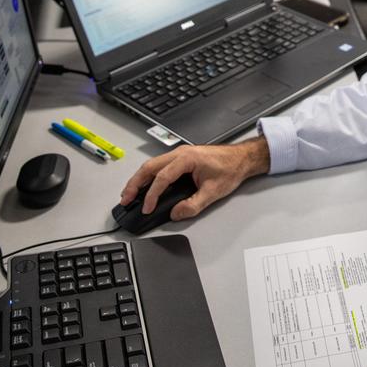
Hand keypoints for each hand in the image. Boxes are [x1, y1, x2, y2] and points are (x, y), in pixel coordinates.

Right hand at [119, 139, 269, 220]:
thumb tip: (176, 213)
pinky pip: (159, 166)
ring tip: (129, 195)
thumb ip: (193, 205)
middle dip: (135, 184)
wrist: (241, 158)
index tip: (147, 208)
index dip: (152, 195)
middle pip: (149, 167)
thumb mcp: (213, 192)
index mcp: (187, 158)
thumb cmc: (230, 169)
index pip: (162, 178)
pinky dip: (148, 177)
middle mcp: (180, 153)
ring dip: (139, 180)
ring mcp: (179, 154)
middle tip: (125, 200)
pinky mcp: (180, 159)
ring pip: (152, 165)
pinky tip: (145, 187)